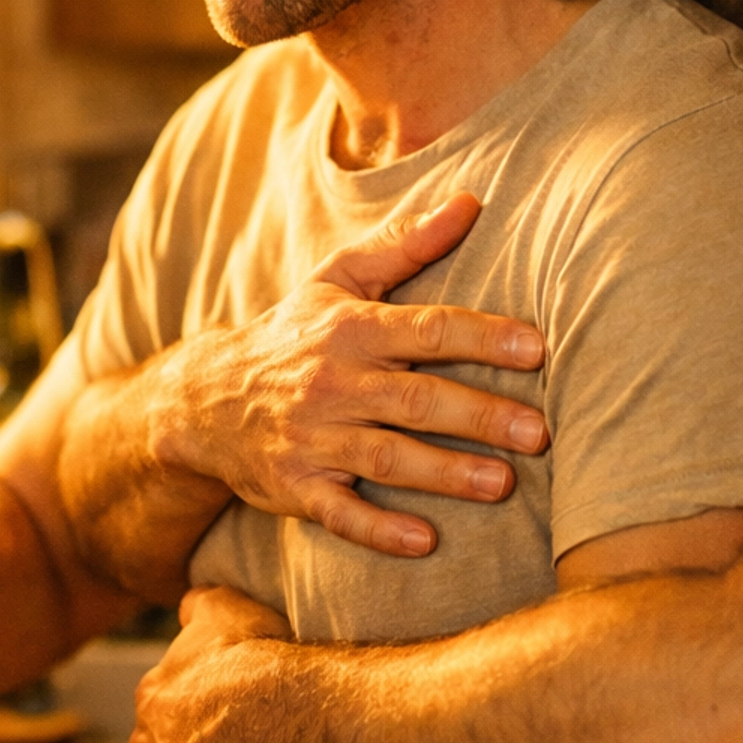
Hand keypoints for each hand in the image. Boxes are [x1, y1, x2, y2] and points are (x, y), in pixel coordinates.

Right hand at [158, 192, 546, 556]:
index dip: (482, 338)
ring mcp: (313, 440)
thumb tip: (469, 201)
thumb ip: (404, 244)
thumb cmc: (293, 335)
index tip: (536, 348)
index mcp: (352, 331)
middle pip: (417, 400)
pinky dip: (380, 530)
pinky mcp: (297, 488)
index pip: (427, 330)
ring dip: (446, 473)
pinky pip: (341, 514)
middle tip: (539, 433)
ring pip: (386, 458)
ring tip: (503, 484)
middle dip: (480, 416)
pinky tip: (426, 541)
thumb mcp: (339, 281)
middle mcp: (334, 384)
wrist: (204, 400)